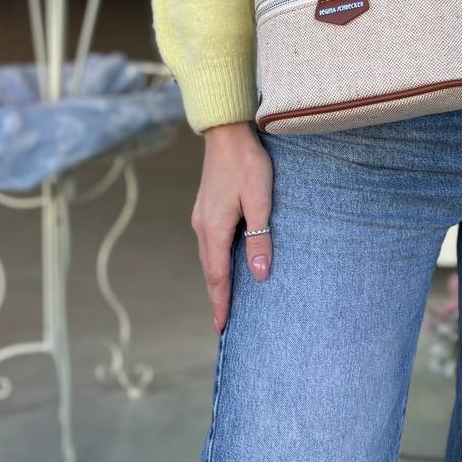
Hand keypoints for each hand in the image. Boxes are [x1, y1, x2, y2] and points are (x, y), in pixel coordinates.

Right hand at [191, 121, 273, 334]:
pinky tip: (225, 263)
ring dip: (216, 278)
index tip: (222, 328)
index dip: (221, 302)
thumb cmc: (247, 164)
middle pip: (210, 270)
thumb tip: (260, 274)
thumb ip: (260, 238)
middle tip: (223, 322)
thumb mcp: (260, 201)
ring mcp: (201, 216)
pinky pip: (209, 243)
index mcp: (215, 229)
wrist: (226, 133)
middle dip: (217, 296)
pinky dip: (216, 260)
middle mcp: (203, 226)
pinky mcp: (206, 207)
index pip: (217, 276)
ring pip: (208, 256)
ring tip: (226, 298)